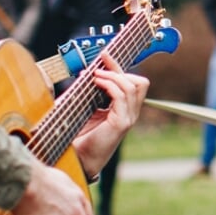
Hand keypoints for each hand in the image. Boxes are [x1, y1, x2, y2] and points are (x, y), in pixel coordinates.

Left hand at [72, 54, 150, 176]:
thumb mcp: (84, 108)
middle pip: (139, 82)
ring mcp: (128, 118)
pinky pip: (123, 96)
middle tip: (100, 64)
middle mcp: (129, 113)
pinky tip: (96, 82)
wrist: (75, 159)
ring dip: (114, 75)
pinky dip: (110, 85)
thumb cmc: (77, 135)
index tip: (104, 55)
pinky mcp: (121, 123)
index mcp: (123, 109)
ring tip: (96, 75)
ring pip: (134, 86)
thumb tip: (82, 73)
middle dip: (119, 69)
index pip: (132, 82)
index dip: (118, 67)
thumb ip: (88, 92)